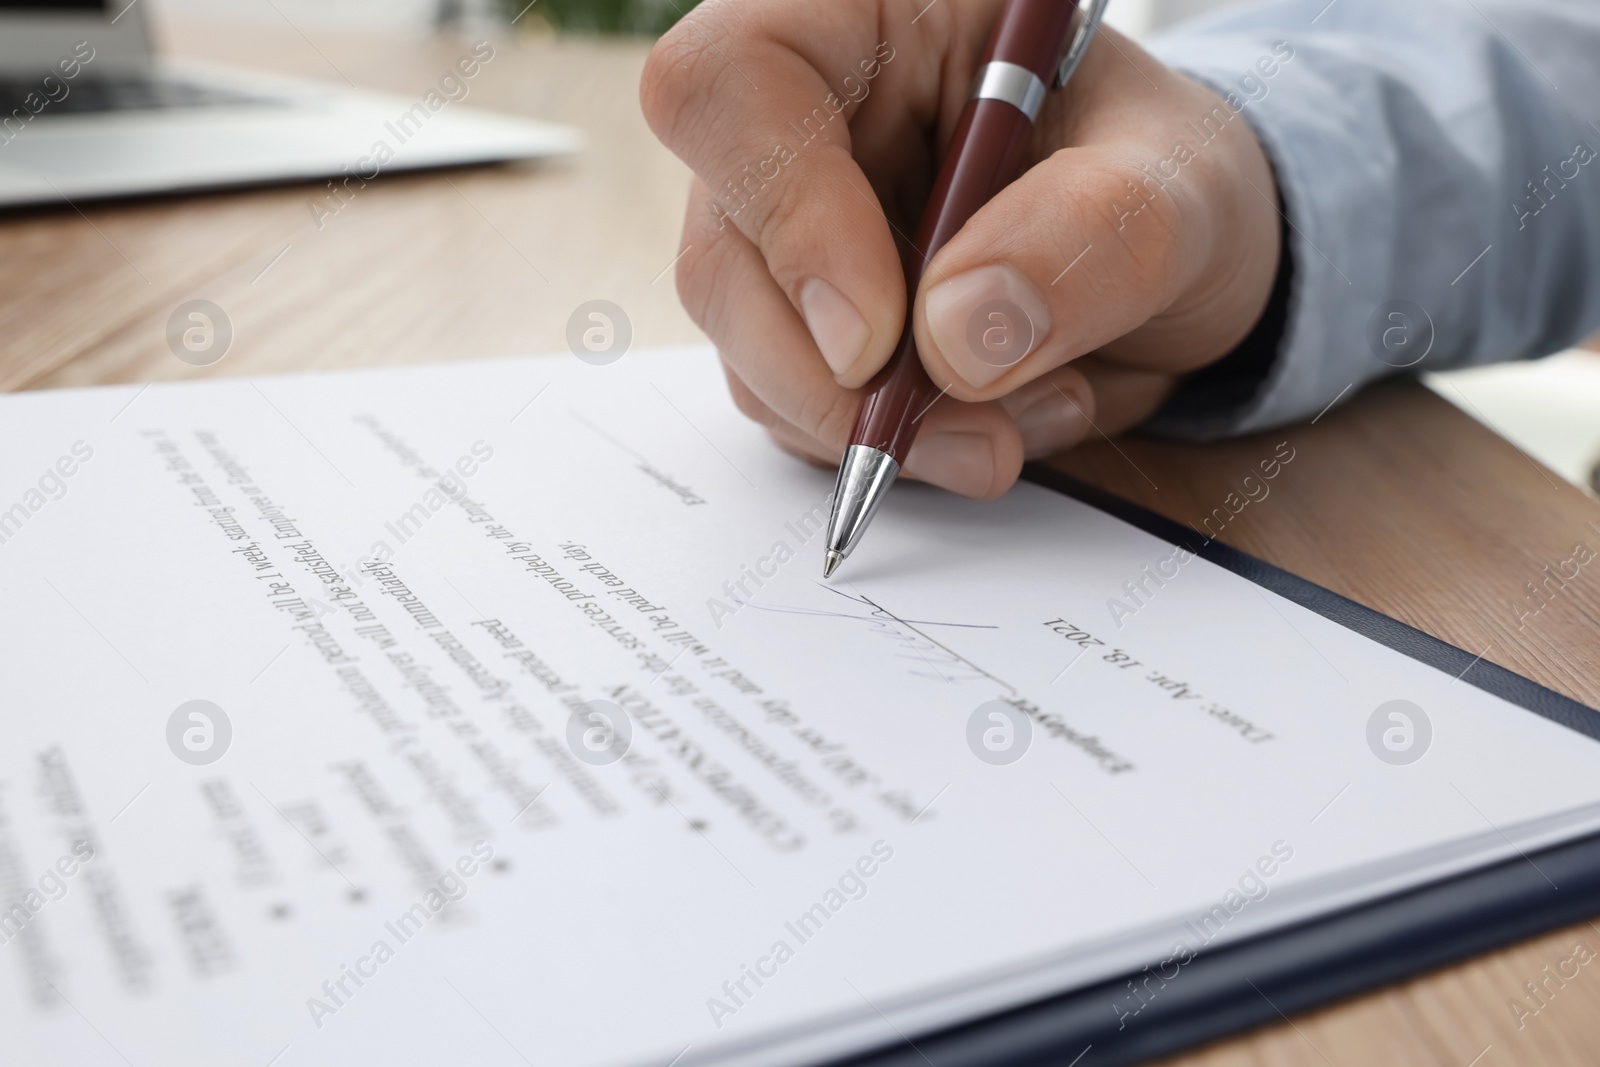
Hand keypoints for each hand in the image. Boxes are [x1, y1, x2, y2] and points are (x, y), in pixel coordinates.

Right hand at [641, 0, 1281, 497]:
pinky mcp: (803, 321)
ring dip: (877, 426)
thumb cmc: (1170, 185)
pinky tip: (991, 422)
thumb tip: (950, 339)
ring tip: (1021, 420)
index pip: (735, 81)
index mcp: (872, 13)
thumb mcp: (1181, 189)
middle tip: (974, 436)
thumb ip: (1089, 233)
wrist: (1173, 265)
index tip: (880, 339)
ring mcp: (790, 227)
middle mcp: (807, 115)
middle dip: (836, 378)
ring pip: (747, 349)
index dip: (788, 214)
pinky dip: (889, 445)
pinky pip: (791, 408)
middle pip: (722, 251)